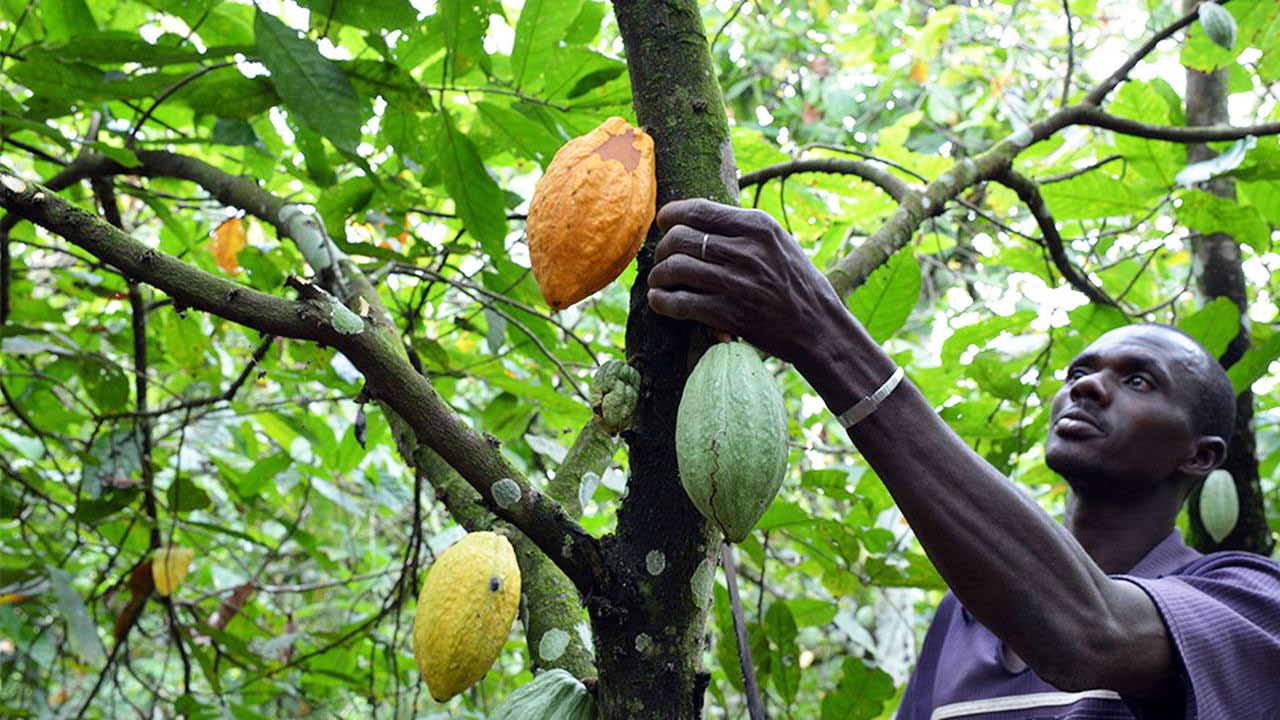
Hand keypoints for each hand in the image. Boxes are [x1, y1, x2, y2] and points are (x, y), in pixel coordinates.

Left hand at [646, 198, 852, 369]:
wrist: (819, 327)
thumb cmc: (796, 283)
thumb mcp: (777, 242)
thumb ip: (742, 229)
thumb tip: (695, 217)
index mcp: (758, 225)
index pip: (698, 209)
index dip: (670, 215)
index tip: (663, 223)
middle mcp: (746, 250)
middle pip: (679, 237)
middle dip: (662, 248)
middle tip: (662, 260)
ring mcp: (737, 282)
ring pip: (675, 267)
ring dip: (658, 275)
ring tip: (660, 282)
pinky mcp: (729, 314)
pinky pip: (680, 303)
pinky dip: (661, 301)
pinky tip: (660, 300)